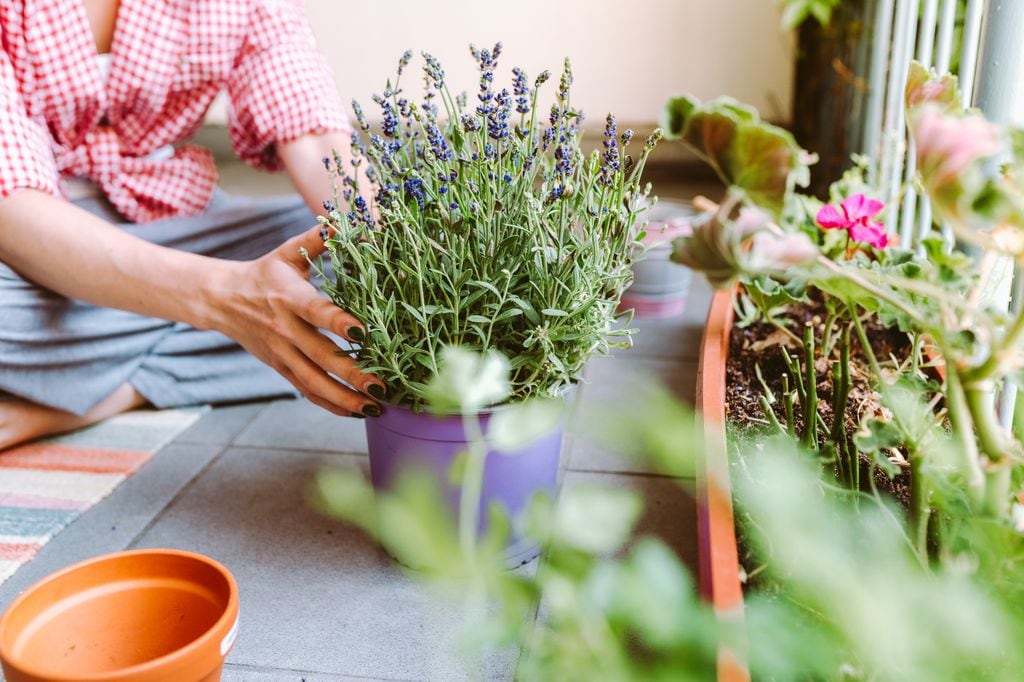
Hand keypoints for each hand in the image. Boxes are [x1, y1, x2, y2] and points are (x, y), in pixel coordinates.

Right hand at [209, 225, 383, 416]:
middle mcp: (286, 329)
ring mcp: (282, 353)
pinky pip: (306, 390)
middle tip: (383, 385)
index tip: (365, 332)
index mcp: (289, 298)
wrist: (222, 299)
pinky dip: (330, 404)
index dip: (340, 323)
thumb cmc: (265, 273)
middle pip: (322, 356)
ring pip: (315, 381)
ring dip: (345, 397)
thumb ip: (317, 239)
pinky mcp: (280, 368)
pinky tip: (354, 412)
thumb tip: (344, 220)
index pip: (317, 313)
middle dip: (353, 373)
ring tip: (375, 407)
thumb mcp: (287, 253)